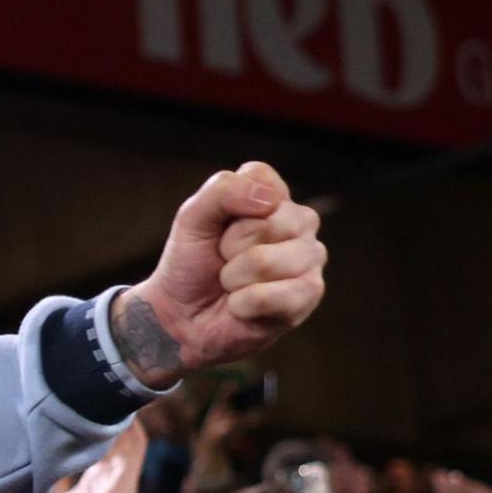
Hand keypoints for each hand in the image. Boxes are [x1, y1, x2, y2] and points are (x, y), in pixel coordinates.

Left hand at [112, 161, 323, 386]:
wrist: (181, 315)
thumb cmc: (192, 264)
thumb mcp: (191, 219)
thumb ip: (221, 191)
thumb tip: (270, 201)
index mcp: (275, 197)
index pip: (259, 176)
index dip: (226, 206)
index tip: (218, 228)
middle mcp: (300, 222)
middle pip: (266, 223)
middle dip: (229, 247)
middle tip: (224, 261)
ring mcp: (310, 258)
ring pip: (263, 262)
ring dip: (232, 279)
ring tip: (234, 284)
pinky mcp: (308, 294)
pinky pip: (267, 296)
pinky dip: (240, 305)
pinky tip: (243, 307)